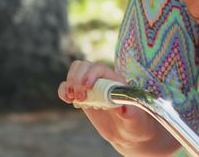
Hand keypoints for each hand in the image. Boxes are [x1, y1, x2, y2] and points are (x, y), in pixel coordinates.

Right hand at [57, 60, 171, 150]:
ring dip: (69, 83)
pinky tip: (68, 100)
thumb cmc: (135, 123)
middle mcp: (102, 81)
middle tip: (80, 97)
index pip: (99, 68)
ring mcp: (91, 88)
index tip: (87, 87)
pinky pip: (67, 87)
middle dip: (77, 79)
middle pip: (83, 66)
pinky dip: (63, 91)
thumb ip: (129, 112)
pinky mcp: (83, 97)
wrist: (128, 133)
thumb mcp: (135, 118)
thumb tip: (122, 108)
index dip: (90, 74)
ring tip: (73, 98)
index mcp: (115, 81)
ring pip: (75, 72)